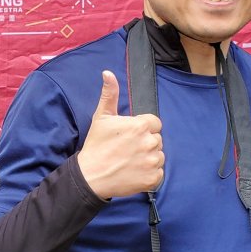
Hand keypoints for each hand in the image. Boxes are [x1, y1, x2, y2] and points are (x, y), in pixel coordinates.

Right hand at [77, 71, 163, 198]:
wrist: (90, 177)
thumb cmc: (96, 146)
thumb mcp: (102, 117)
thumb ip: (109, 94)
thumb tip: (108, 73)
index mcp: (141, 125)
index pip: (154, 123)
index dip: (142, 129)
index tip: (129, 136)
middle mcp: (150, 142)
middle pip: (157, 139)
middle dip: (145, 143)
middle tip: (127, 150)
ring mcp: (152, 161)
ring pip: (159, 155)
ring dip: (149, 158)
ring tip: (130, 161)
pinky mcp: (153, 178)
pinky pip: (159, 172)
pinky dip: (150, 174)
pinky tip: (135, 172)